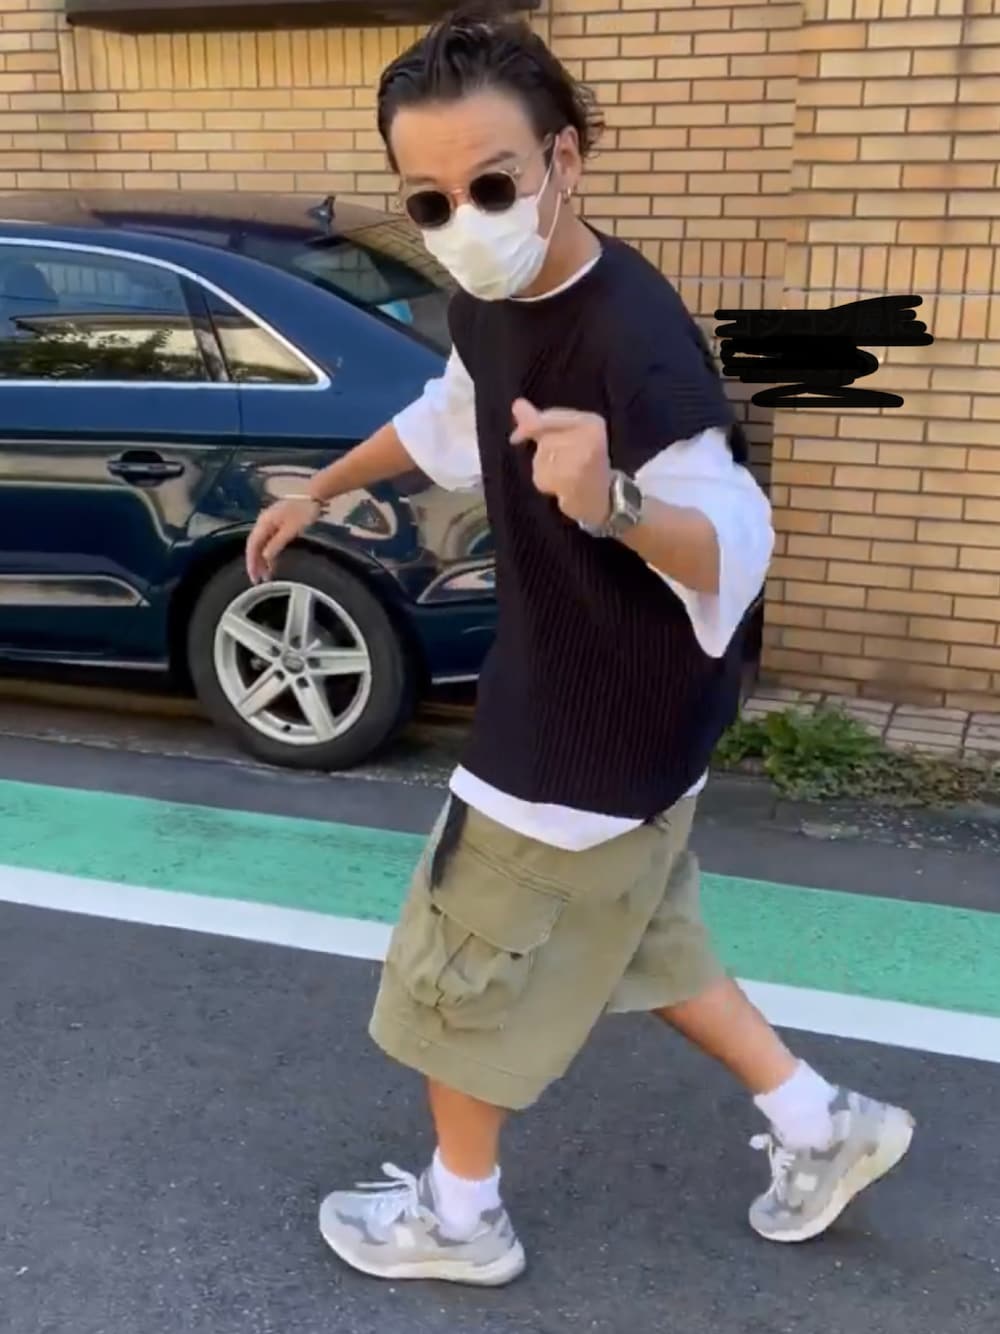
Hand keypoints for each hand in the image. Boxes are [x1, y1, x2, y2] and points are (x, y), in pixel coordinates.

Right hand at [245, 496, 320, 583]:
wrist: (313, 496)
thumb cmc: (303, 511)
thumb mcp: (291, 530)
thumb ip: (276, 543)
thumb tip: (264, 557)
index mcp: (263, 523)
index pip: (252, 545)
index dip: (251, 562)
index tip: (254, 576)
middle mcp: (263, 523)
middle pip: (255, 546)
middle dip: (255, 564)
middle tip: (258, 581)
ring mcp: (270, 524)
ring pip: (261, 545)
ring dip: (262, 561)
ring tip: (266, 576)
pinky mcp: (277, 525)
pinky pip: (269, 542)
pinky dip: (270, 554)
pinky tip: (273, 564)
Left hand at [509, 398, 611, 527]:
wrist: (601, 498)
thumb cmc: (582, 462)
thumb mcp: (566, 435)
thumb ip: (540, 420)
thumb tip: (516, 404)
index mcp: (592, 422)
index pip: (551, 417)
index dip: (530, 425)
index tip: (515, 438)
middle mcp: (591, 439)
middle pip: (545, 440)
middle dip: (544, 452)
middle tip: (560, 463)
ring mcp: (583, 461)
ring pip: (541, 458)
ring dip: (543, 468)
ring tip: (562, 475)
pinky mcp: (573, 482)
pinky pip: (542, 476)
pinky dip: (544, 483)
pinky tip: (559, 487)